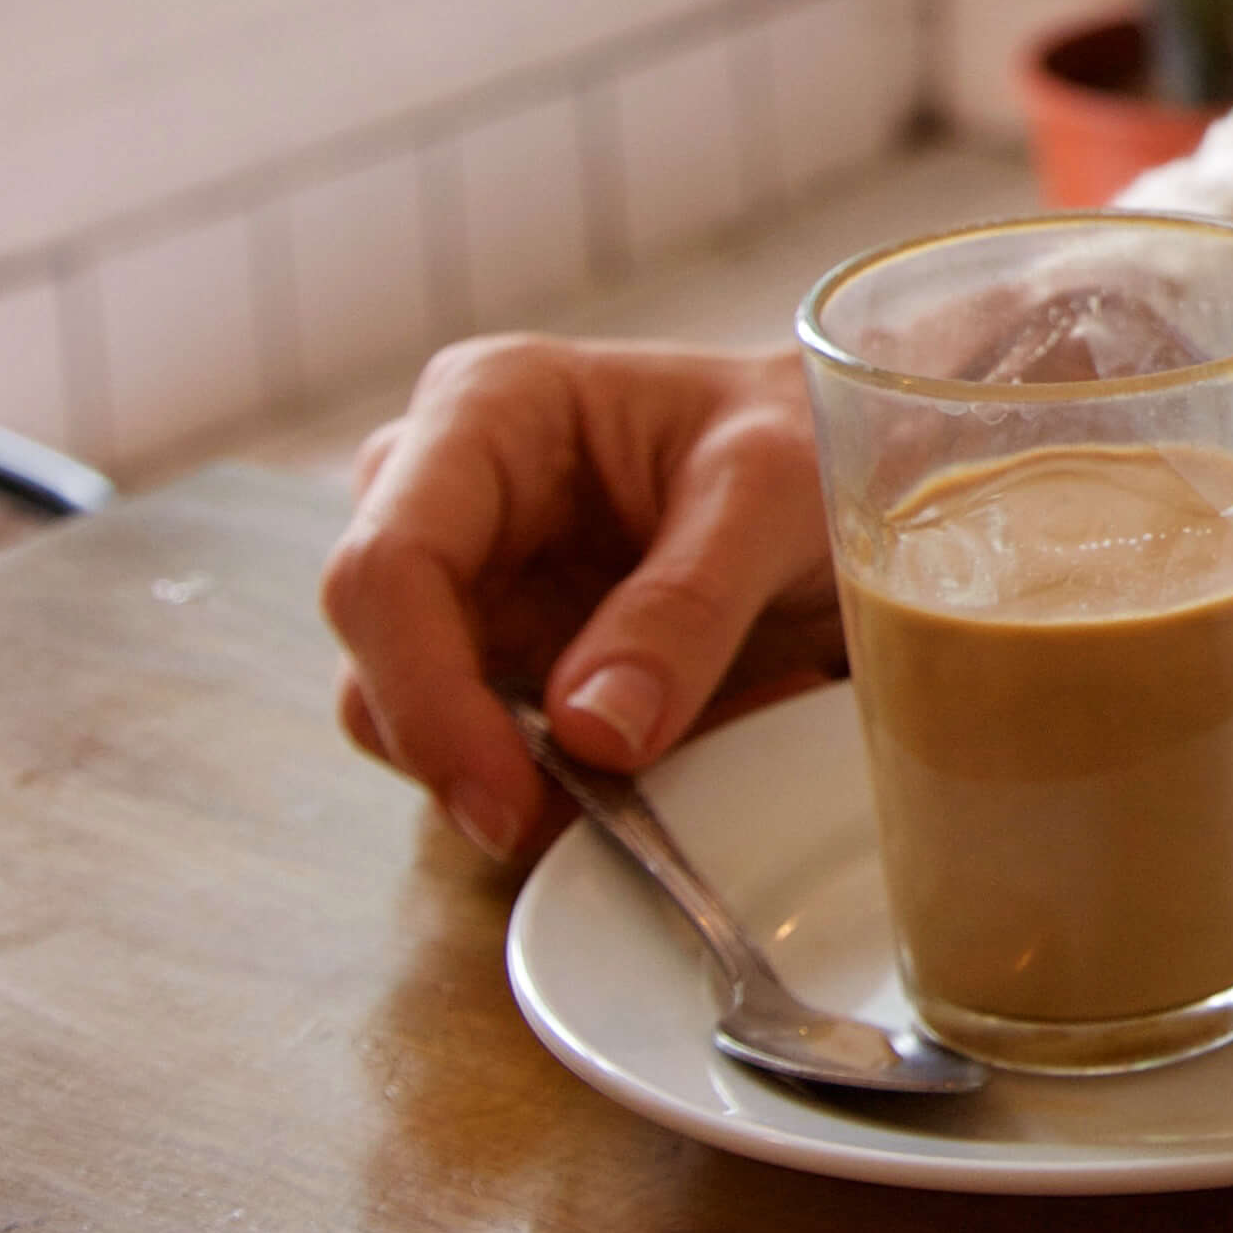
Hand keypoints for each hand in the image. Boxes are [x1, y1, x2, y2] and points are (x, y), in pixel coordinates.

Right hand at [317, 336, 838, 864]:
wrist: (854, 463)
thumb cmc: (805, 437)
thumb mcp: (778, 494)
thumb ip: (689, 604)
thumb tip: (591, 733)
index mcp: (488, 409)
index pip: (389, 566)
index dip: (422, 695)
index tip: (506, 798)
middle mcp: (444, 489)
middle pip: (377, 656)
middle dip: (465, 757)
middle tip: (580, 824)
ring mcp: (463, 578)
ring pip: (414, 720)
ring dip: (525, 778)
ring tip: (674, 766)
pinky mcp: (497, 652)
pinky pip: (487, 748)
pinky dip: (564, 782)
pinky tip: (670, 761)